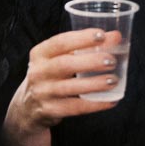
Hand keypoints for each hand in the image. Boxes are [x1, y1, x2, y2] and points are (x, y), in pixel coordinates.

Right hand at [5, 28, 122, 136]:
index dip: (81, 38)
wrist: (28, 107)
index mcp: (40, 53)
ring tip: (113, 80)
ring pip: (70, 88)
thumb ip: (86, 47)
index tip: (101, 35)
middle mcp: (39, 72)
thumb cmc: (52, 76)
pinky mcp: (49, 110)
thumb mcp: (61, 58)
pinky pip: (75, 108)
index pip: (60, 42)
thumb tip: (116, 36)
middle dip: (90, 61)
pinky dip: (94, 105)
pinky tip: (111, 100)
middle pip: (64, 64)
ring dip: (94, 84)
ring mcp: (43, 92)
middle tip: (112, 60)